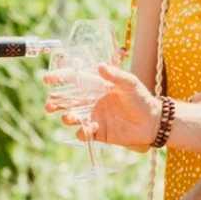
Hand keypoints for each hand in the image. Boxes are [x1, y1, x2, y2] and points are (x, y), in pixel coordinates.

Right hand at [44, 61, 160, 149]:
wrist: (152, 122)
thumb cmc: (142, 99)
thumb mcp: (130, 83)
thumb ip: (115, 75)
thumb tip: (100, 66)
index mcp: (96, 86)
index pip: (74, 81)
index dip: (60, 79)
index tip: (47, 79)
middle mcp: (91, 101)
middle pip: (67, 101)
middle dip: (56, 103)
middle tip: (49, 105)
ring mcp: (93, 117)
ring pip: (72, 117)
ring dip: (67, 117)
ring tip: (68, 117)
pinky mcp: (98, 132)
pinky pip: (84, 133)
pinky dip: (82, 132)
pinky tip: (86, 130)